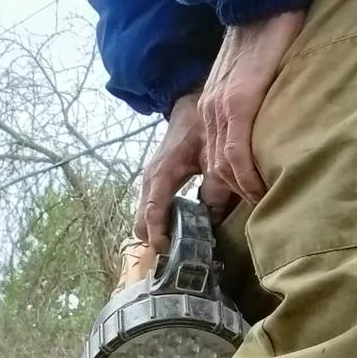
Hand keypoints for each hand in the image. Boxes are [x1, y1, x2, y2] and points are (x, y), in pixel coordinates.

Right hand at [138, 91, 205, 250]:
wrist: (189, 104)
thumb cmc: (201, 125)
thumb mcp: (213, 153)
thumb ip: (215, 185)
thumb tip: (214, 218)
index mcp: (160, 175)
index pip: (151, 215)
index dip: (159, 237)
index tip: (171, 254)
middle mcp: (149, 182)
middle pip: (141, 225)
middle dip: (157, 241)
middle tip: (183, 254)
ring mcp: (149, 184)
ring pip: (145, 220)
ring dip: (160, 234)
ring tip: (184, 245)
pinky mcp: (156, 184)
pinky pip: (153, 212)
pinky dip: (163, 223)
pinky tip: (184, 227)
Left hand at [200, 10, 304, 204]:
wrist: (263, 3)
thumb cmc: (266, 38)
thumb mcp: (250, 79)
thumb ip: (249, 104)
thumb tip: (265, 130)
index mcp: (210, 109)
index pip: (212, 160)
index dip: (227, 186)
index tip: (247, 200)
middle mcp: (209, 113)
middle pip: (214, 170)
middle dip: (233, 194)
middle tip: (258, 206)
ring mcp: (220, 108)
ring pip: (223, 166)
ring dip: (242, 190)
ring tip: (263, 200)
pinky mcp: (238, 102)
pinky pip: (236, 151)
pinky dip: (247, 175)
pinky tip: (260, 187)